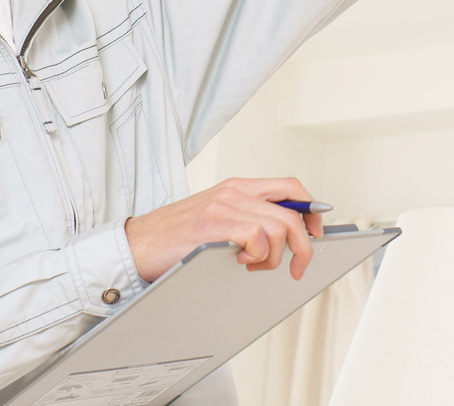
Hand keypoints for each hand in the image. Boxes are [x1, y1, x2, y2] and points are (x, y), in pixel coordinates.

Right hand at [123, 177, 324, 282]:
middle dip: (305, 244)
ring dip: (275, 256)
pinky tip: (239, 261)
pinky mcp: (214, 224)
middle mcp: (235, 192)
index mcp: (238, 187)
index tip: (317, 233)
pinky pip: (256, 238)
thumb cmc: (176, 238)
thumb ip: (248, 220)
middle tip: (299, 266)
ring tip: (255, 264)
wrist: (137, 244)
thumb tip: (286, 237)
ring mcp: (224, 205)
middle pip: (293, 210)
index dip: (312, 211)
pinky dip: (256, 256)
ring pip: (280, 227)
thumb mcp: (218, 219)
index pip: (291, 188)